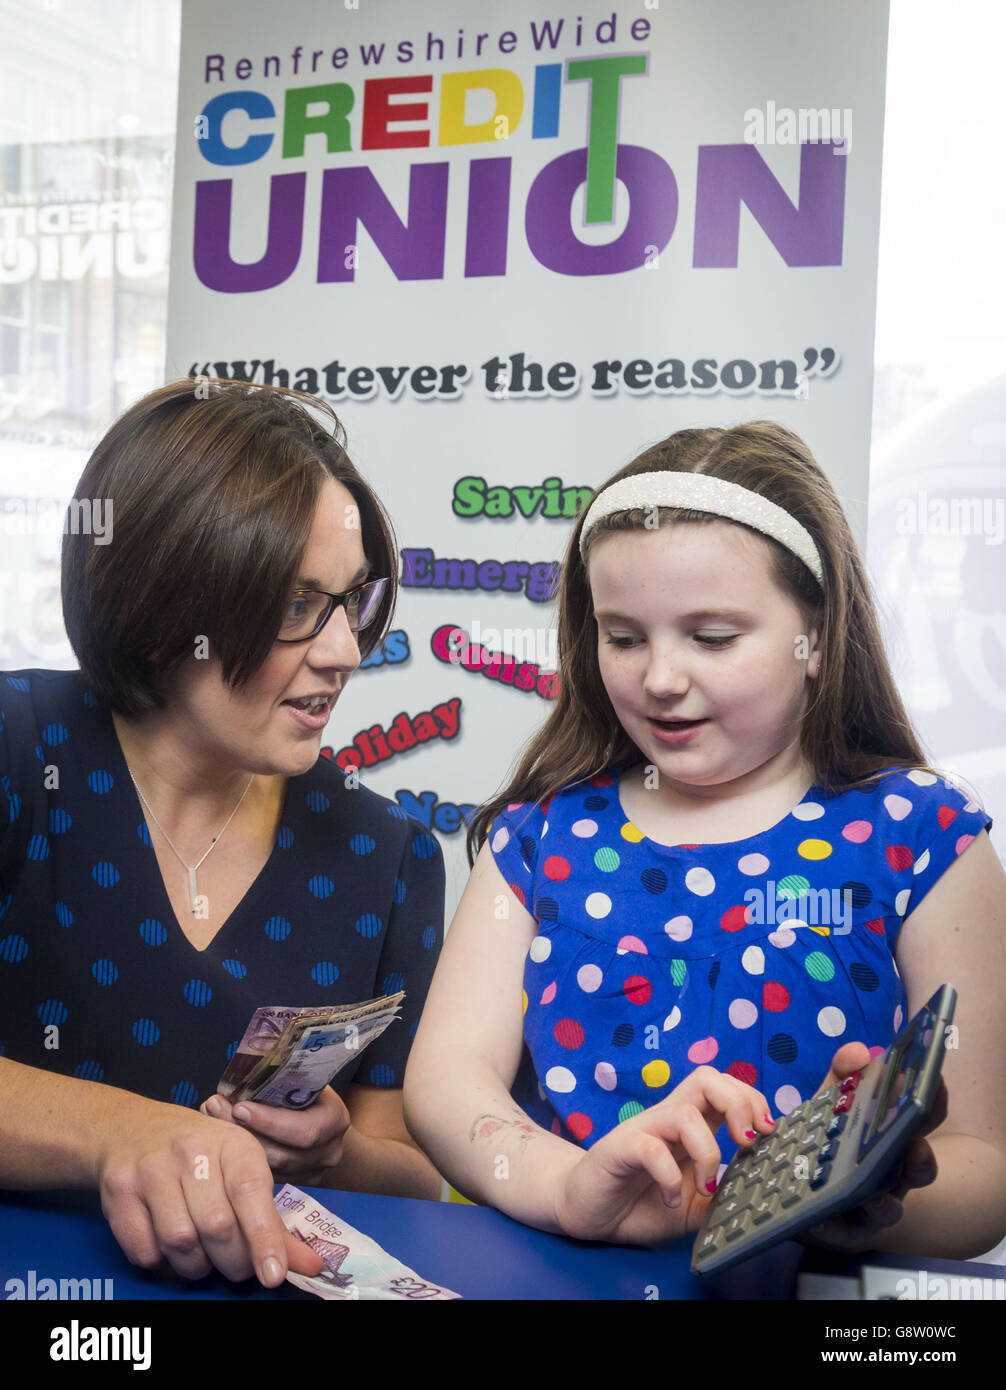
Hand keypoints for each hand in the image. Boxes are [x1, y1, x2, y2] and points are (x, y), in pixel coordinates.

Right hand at [95, 1099, 323, 1285]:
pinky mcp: (118, 1192)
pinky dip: (162, 1265)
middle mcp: (190, 1151)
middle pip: (216, 1226)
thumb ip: (273, 1220)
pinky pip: (144, 1250)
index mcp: (231, 1142)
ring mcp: (150, 1170)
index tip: (273, 1274)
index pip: (251, 1192)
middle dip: (233, 1261)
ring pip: (180, 1242)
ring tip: (204, 1256)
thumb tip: (310, 1265)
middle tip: (238, 1266)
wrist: (132, 1127)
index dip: (264, 1237)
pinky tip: (172, 1252)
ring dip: (197, 1266)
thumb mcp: (241, 1169)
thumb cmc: (201, 1154)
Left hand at [200, 1085, 351, 1184]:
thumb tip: (239, 1081)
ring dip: (235, 1148)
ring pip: (268, 1170)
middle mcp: (328, 1152)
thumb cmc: (308, 1090)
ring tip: (210, 1119)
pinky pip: (264, 1178)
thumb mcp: (303, 1078)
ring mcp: (313, 1173)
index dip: (270, 1122)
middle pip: (280, 1155)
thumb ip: (281, 1081)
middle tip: (213, 1108)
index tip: (239, 1107)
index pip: (304, 1130)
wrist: (323, 1118)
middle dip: (243, 1134)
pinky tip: (218, 1140)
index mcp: (334, 1120)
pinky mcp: (295, 1186)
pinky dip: (240, 1160)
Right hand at [553, 1066, 775, 1245]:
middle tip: (748, 1142)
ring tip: (706, 1187)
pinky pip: (651, 1149)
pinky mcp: (619, 1148)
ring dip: (708, 1152)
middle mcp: (667, 1118)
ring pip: (685, 1113)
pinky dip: (669, 1177)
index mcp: (689, 1125)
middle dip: (739, 1103)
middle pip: (706, 1078)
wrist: (589, 1212)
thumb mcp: (695, 1207)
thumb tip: (759, 1196)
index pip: (724, 1087)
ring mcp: (643, 1130)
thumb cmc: (642, 1202)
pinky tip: (668, 1200)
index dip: (751, 1101)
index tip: (767, 1134)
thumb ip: (723, 1198)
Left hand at [795, 1041, 946, 1253]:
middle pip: (920, 1168)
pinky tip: (817, 1219)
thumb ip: (842, 1074)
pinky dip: (832, 1226)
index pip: (924, 1119)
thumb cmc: (829, 1140)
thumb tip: (859, 1053)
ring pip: (890, 1209)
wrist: (805, 1193)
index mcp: (896, 1138)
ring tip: (872, 1197)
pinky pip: (844, 1233)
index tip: (933, 1081)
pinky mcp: (846, 1231)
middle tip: (914, 1145)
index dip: (933, 1101)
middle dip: (920, 1157)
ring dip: (884, 1203)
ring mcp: (874, 1205)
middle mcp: (893, 1174)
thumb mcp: (830, 1101)